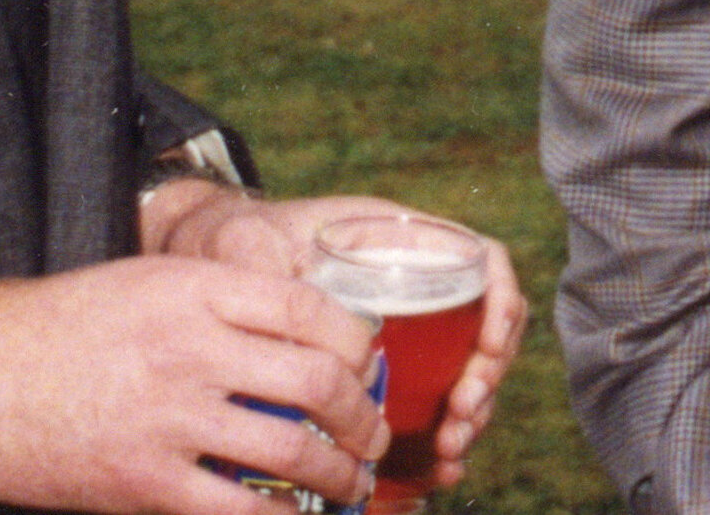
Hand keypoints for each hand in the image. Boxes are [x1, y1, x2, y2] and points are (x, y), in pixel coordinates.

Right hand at [0, 255, 383, 513]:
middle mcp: (192, 348)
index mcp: (196, 290)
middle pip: (318, 381)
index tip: (369, 364)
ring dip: (339, 473)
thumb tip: (294, 334)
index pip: (312, 310)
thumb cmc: (54, 326)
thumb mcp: (143, 283)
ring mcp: (169, 418)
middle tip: (375, 433)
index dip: (358, 342)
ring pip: (291, 448)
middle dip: (364, 415)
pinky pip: (238, 508)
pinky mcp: (142, 481)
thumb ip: (216, 303)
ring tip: (352, 483)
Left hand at [148, 190, 531, 493]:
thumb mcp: (248, 247)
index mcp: (401, 242)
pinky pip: (432, 404)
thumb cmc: (234, 243)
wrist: (208, 266)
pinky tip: (436, 467)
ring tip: (448, 451)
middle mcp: (416, 284)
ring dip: (470, 415)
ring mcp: (404, 331)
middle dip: (486, 377)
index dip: (501, 302)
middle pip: (485, 328)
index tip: (489, 344)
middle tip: (460, 416)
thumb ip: (268, 273)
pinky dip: (442, 436)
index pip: (483, 262)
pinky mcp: (384, 373)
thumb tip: (293, 329)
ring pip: (466, 373)